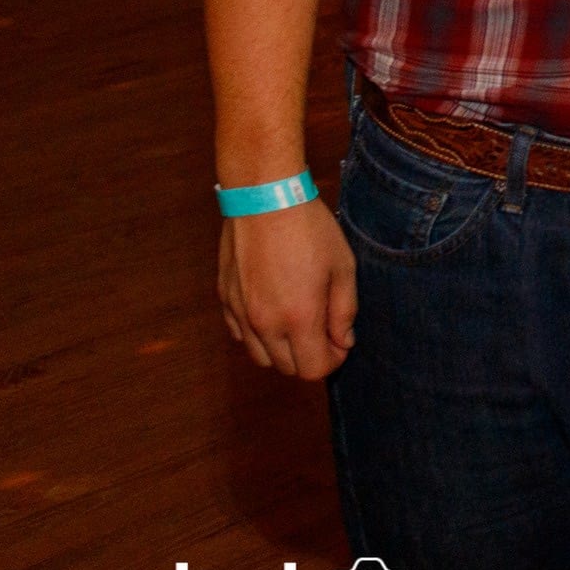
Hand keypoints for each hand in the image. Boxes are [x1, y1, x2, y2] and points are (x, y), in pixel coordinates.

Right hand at [218, 197, 357, 379]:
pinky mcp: (225, 300)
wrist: (265, 199)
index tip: (341, 341)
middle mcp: (265, 324)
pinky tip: (274, 309)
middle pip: (286, 368)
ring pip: (260, 357)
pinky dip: (258, 334)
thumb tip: (343, 342)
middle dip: (309, 357)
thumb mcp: (343, 268)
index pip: (312, 370)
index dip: (332, 360)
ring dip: (282, 350)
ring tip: (298, 321)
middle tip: (324, 331)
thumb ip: (344, 311)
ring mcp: (241, 313)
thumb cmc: (311, 230)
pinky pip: (240, 336)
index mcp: (299, 318)